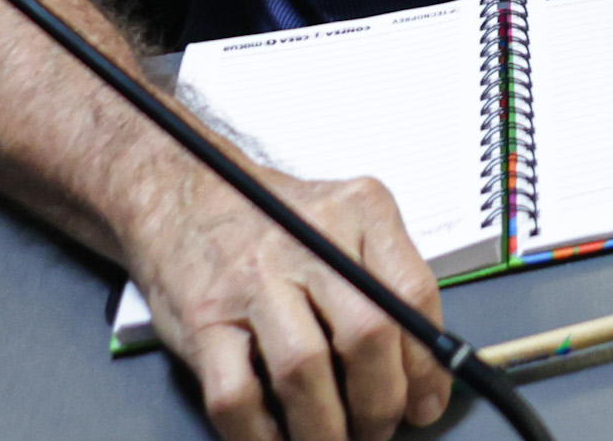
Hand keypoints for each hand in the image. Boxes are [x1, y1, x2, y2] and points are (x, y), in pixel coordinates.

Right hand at [119, 162, 448, 440]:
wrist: (185, 196)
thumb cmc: (277, 223)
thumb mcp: (346, 224)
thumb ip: (386, 283)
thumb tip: (423, 374)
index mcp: (359, 211)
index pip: (412, 293)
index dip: (427, 365)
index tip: (426, 405)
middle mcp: (309, 239)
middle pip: (366, 335)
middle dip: (381, 402)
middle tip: (378, 430)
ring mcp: (252, 280)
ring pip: (304, 371)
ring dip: (325, 429)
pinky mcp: (204, 320)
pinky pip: (237, 397)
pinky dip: (262, 436)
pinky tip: (278, 440)